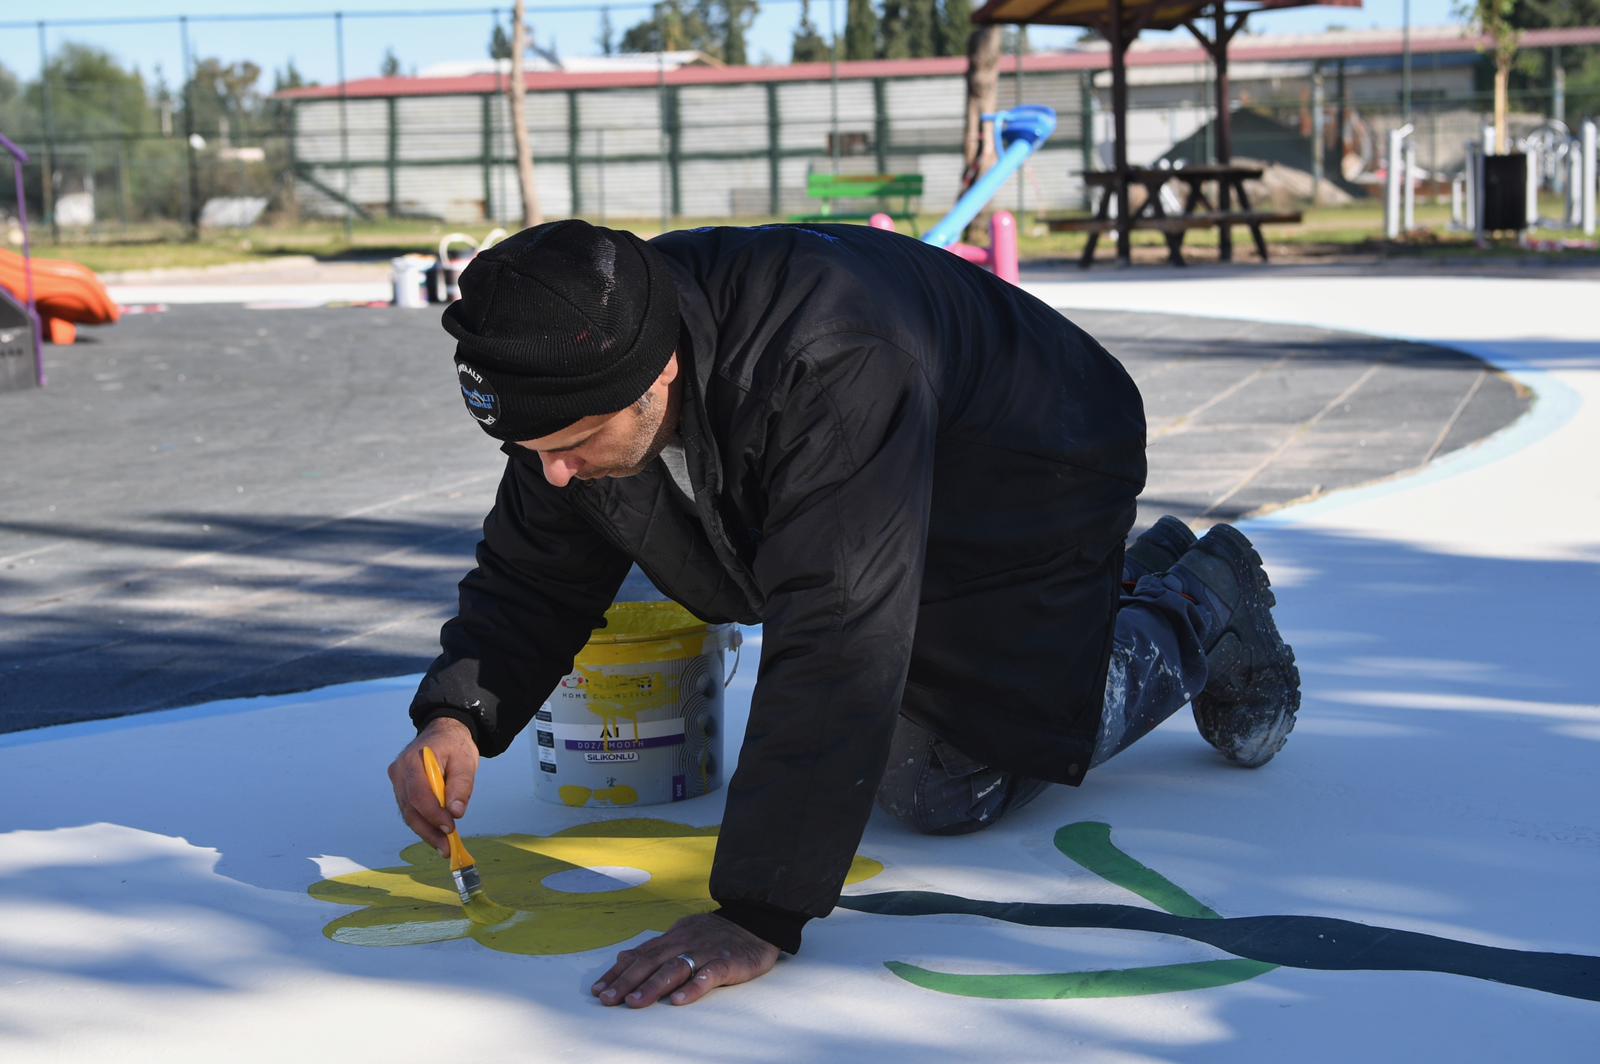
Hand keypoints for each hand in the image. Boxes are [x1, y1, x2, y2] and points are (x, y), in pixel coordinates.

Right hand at [387, 716, 478, 857]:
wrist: (443, 732)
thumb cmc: (455, 746)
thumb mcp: (465, 761)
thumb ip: (461, 785)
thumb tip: (455, 812)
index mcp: (414, 761)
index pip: (418, 794)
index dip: (433, 815)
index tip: (450, 828)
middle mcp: (399, 772)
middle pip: (410, 808)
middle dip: (428, 831)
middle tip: (447, 848)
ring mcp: (397, 781)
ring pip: (408, 813)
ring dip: (426, 832)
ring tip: (444, 847)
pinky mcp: (401, 788)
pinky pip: (410, 810)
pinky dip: (423, 823)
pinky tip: (437, 835)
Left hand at [591, 912, 779, 1007]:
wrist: (756, 921)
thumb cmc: (715, 933)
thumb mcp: (680, 935)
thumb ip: (653, 948)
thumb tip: (623, 957)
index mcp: (673, 938)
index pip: (640, 956)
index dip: (618, 973)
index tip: (598, 990)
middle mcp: (685, 943)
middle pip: (652, 962)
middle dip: (627, 982)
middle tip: (608, 999)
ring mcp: (705, 952)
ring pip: (675, 968)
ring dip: (653, 986)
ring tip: (635, 1002)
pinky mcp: (727, 963)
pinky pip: (709, 975)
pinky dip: (694, 987)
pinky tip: (680, 1000)